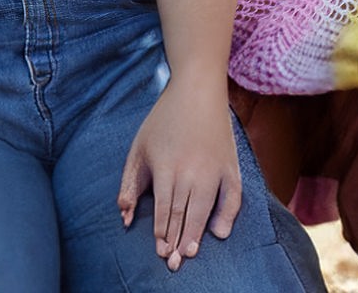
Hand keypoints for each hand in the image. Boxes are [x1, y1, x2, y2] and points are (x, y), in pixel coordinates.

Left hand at [117, 77, 241, 271]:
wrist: (196, 94)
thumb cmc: (162, 123)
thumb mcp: (138, 150)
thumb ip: (130, 184)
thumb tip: (124, 215)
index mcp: (166, 167)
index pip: (165, 208)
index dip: (162, 232)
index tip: (160, 251)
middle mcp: (191, 172)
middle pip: (184, 213)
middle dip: (177, 240)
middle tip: (174, 263)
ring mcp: (214, 170)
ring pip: (205, 209)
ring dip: (197, 233)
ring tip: (190, 253)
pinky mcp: (232, 166)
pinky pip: (234, 197)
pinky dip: (228, 215)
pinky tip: (220, 232)